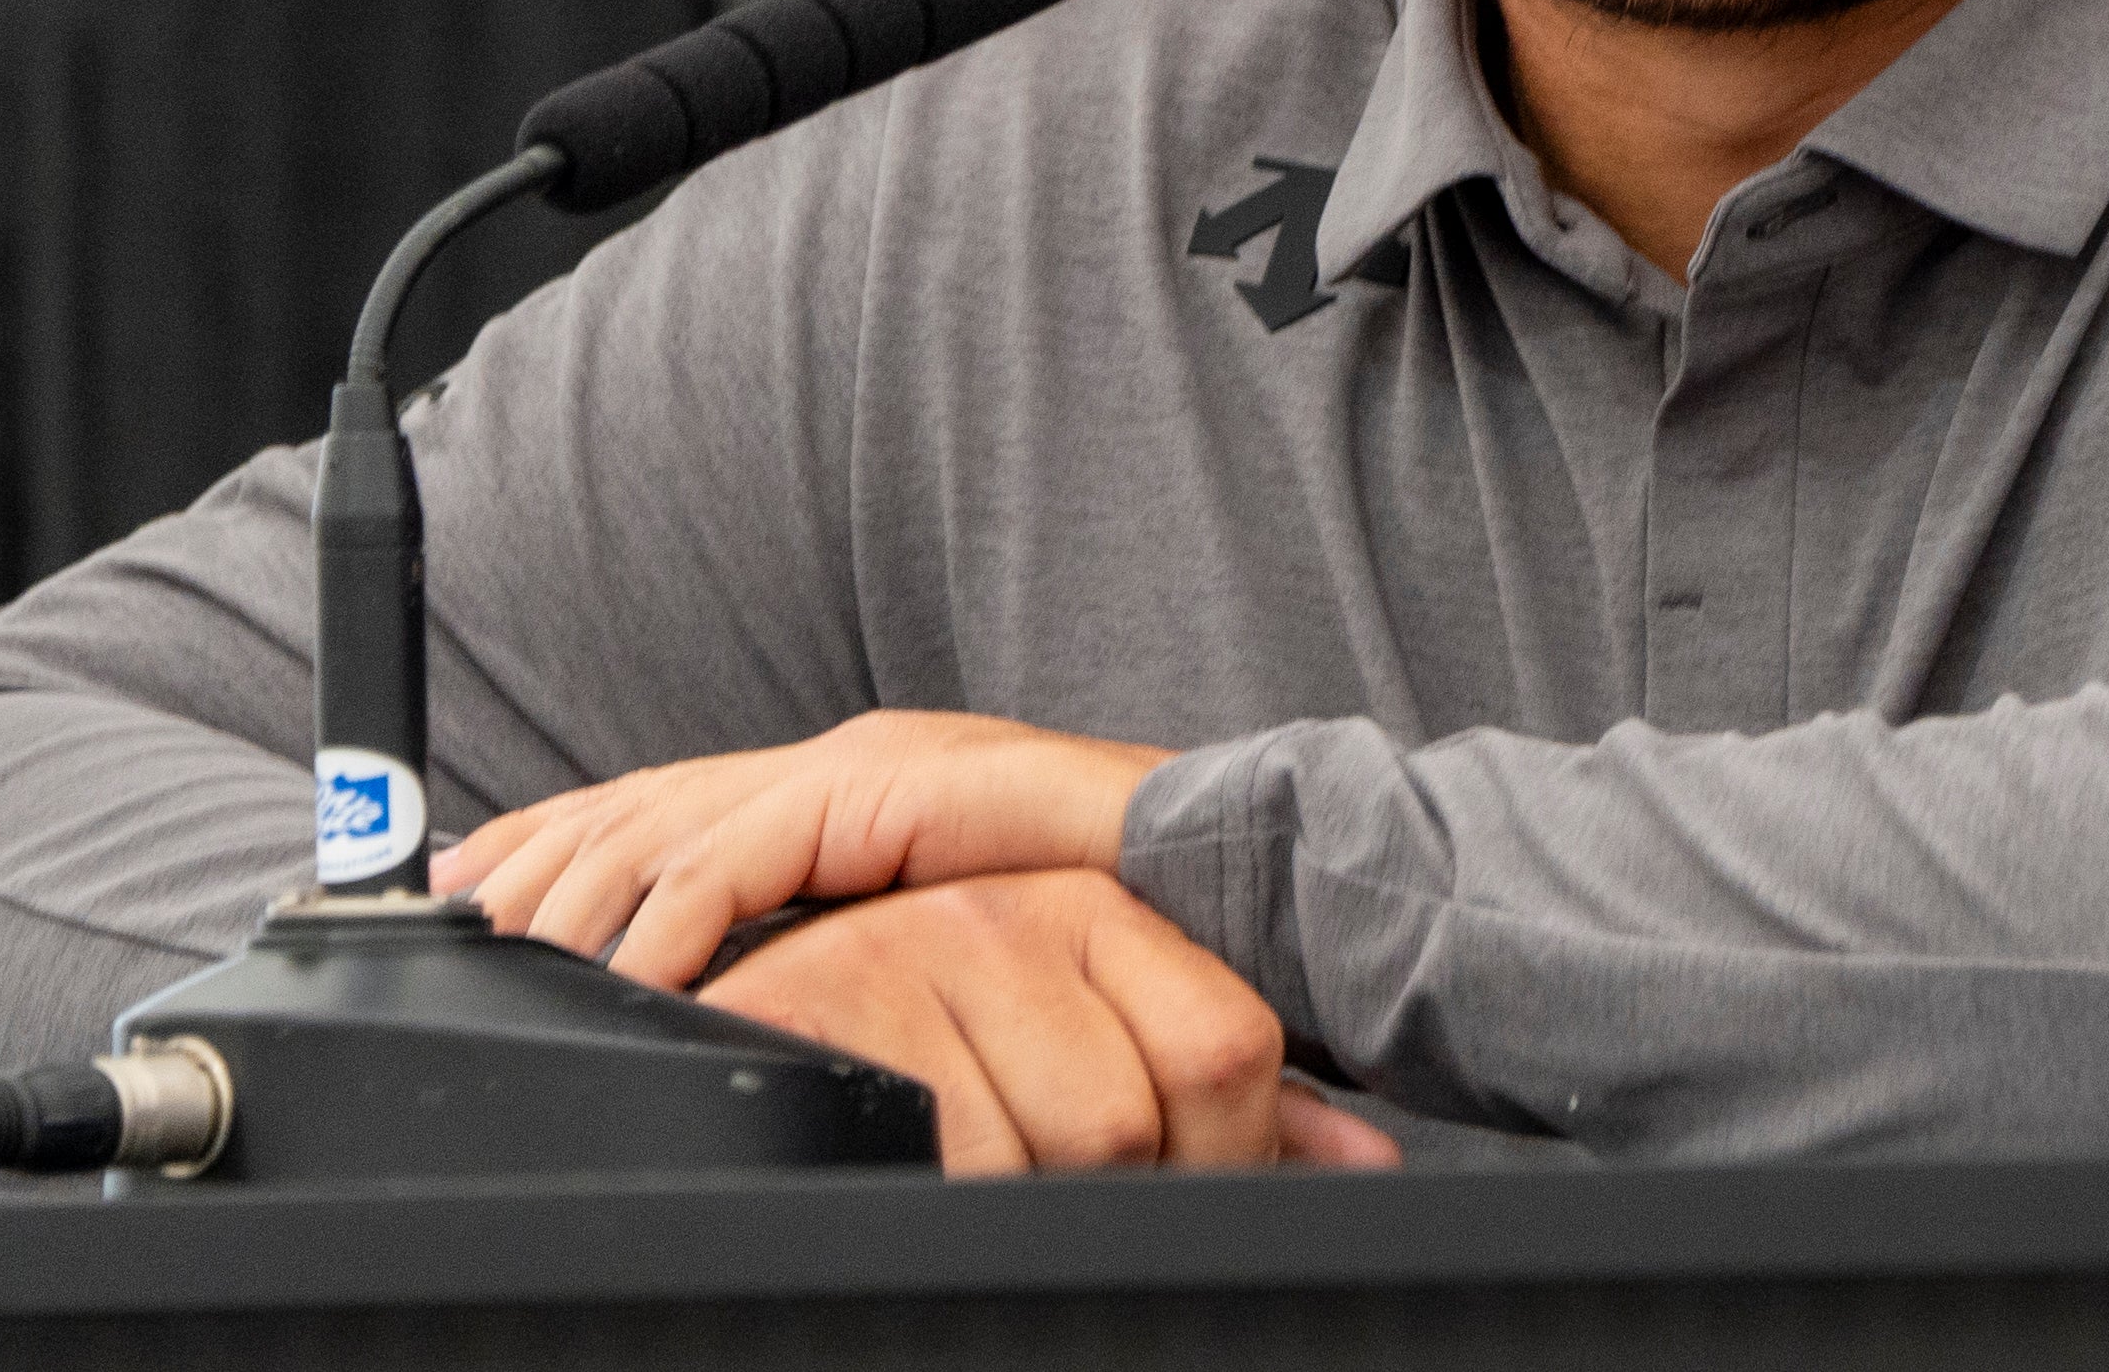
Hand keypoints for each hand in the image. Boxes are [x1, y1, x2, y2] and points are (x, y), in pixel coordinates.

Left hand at [437, 710, 1171, 985]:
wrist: (1230, 871)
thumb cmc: (1106, 927)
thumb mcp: (937, 943)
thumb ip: (850, 955)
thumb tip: (756, 1012)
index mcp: (839, 795)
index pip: (661, 811)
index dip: (551, 845)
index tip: (459, 894)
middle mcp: (839, 765)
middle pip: (641, 806)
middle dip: (528, 865)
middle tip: (442, 927)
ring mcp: (867, 768)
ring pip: (675, 822)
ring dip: (581, 897)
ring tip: (513, 963)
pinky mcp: (896, 789)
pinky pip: (754, 852)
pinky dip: (680, 913)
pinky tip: (630, 969)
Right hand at [691, 869, 1400, 1176]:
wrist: (742, 1033)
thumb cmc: (927, 1065)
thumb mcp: (1086, 1062)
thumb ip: (1230, 1105)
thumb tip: (1366, 1163)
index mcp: (1092, 908)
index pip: (1227, 1047)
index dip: (1220, 1157)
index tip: (1168, 1184)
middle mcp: (1013, 908)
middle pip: (1139, 1115)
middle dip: (1105, 1198)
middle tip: (1035, 1191)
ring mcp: (917, 943)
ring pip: (1056, 1149)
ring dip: (1013, 1200)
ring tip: (959, 1170)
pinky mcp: (826, 997)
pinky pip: (950, 1154)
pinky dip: (940, 1194)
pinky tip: (912, 1169)